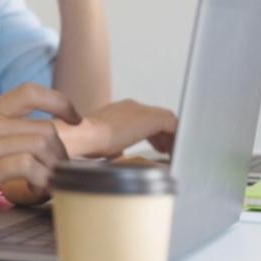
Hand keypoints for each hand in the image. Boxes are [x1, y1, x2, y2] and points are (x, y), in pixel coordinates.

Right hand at [0, 84, 79, 230]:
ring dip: (53, 171)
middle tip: (57, 176)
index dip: (60, 102)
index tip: (74, 119)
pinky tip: (33, 193)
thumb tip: (41, 146)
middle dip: (61, 155)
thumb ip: (1, 139)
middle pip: (45, 128)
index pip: (29, 92)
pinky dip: (40, 181)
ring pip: (40, 145)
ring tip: (45, 187)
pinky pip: (28, 166)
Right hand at [56, 99, 176, 158]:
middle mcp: (131, 106)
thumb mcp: (103, 143)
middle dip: (163, 134)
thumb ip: (114, 145)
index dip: (152, 133)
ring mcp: (142, 111)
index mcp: (119, 110)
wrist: (85, 135)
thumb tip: (118, 153)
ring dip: (170, 137)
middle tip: (166, 149)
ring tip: (171, 152)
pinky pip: (173, 126)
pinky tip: (174, 152)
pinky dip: (175, 139)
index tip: (155, 145)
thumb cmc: (87, 142)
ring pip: (166, 120)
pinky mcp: (151, 118)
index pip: (143, 118)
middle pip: (157, 118)